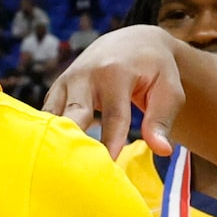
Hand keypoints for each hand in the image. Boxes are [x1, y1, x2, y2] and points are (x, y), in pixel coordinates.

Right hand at [45, 26, 186, 159]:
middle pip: (73, 115)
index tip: (108, 171)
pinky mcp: (57, 89)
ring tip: (62, 172)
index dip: (110, 145)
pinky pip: (47, 115)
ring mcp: (67, 81)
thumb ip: (162, 120)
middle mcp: (85, 75)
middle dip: (74, 144)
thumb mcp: (169, 90)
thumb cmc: (155, 70)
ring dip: (56, 142)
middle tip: (77, 174)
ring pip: (54, 116)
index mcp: (116, 73)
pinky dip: (50, 135)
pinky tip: (53, 157)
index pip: (113, 116)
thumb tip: (162, 150)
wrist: (132, 41)